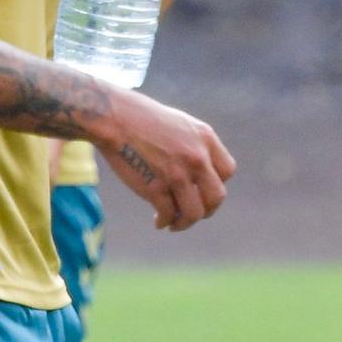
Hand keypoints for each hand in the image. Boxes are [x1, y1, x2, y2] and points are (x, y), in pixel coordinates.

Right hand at [99, 90, 235, 230]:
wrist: (114, 117)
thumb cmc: (141, 118)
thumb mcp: (180, 124)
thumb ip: (194, 145)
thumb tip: (200, 171)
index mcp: (205, 138)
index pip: (227, 171)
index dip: (216, 183)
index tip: (202, 188)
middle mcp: (197, 157)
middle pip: (217, 197)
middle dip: (206, 210)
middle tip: (193, 213)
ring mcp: (177, 174)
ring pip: (194, 213)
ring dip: (185, 223)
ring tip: (174, 223)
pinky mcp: (156, 188)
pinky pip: (168, 215)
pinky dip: (164, 222)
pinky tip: (158, 221)